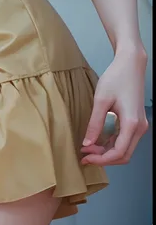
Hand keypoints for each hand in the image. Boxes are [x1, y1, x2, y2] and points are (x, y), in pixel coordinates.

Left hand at [80, 49, 148, 165]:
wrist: (130, 64)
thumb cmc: (117, 78)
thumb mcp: (101, 100)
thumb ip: (94, 124)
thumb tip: (87, 143)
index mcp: (132, 124)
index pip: (118, 153)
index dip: (100, 159)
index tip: (85, 157)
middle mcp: (139, 128)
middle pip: (123, 155)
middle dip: (103, 158)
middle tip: (85, 155)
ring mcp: (139, 125)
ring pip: (125, 149)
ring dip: (107, 152)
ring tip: (88, 148)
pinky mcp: (136, 121)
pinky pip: (125, 140)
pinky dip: (112, 144)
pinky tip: (98, 141)